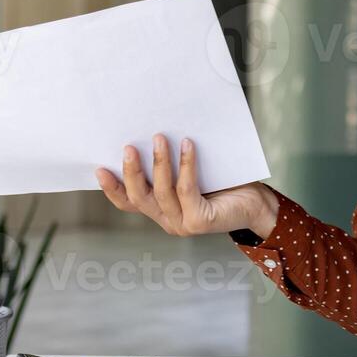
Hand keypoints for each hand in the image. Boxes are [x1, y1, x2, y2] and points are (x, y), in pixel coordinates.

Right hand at [95, 134, 276, 237]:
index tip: (98, 167)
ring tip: (158, 138)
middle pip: (140, 197)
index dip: (112, 188)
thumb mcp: (192, 174)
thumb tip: (153, 133)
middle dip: (131, 171)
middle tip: (128, 146)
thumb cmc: (225, 184)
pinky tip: (186, 145)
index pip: (129, 203)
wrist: (257, 203)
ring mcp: (183, 224)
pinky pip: (186, 189)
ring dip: (159, 162)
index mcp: (161, 211)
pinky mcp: (200, 221)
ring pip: (162, 191)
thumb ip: (171, 167)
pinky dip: (185, 165)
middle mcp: (168, 221)